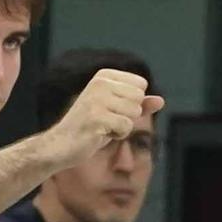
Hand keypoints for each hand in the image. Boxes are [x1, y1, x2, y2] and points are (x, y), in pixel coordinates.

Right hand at [42, 69, 163, 166]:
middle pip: (139, 97)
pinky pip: (126, 126)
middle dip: (128, 114)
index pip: (140, 85)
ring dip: (122, 125)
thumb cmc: (90, 127)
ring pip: (134, 112)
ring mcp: (97, 99)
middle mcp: (99, 83)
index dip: (131, 102)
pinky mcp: (97, 117)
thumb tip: (161, 101)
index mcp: (103, 76)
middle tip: (105, 119)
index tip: (110, 108)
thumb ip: (139, 105)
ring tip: (102, 126)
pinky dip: (116, 134)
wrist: (60, 145)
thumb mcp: (117, 112)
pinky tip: (99, 134)